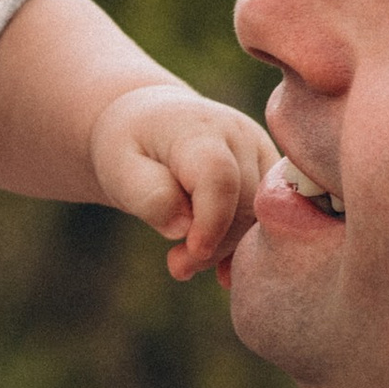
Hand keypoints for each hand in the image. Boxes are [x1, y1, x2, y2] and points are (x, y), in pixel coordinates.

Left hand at [89, 82, 275, 282]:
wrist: (151, 120)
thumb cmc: (130, 146)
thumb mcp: (118, 168)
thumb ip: (148, 196)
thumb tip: (184, 227)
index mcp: (197, 127)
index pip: (218, 176)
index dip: (211, 221)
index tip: (193, 252)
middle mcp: (239, 134)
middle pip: (245, 203)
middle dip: (215, 244)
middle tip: (177, 264)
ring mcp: (259, 150)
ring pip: (263, 215)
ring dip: (229, 249)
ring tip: (186, 260)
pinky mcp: (269, 170)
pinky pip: (270, 217)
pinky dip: (244, 246)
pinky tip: (219, 266)